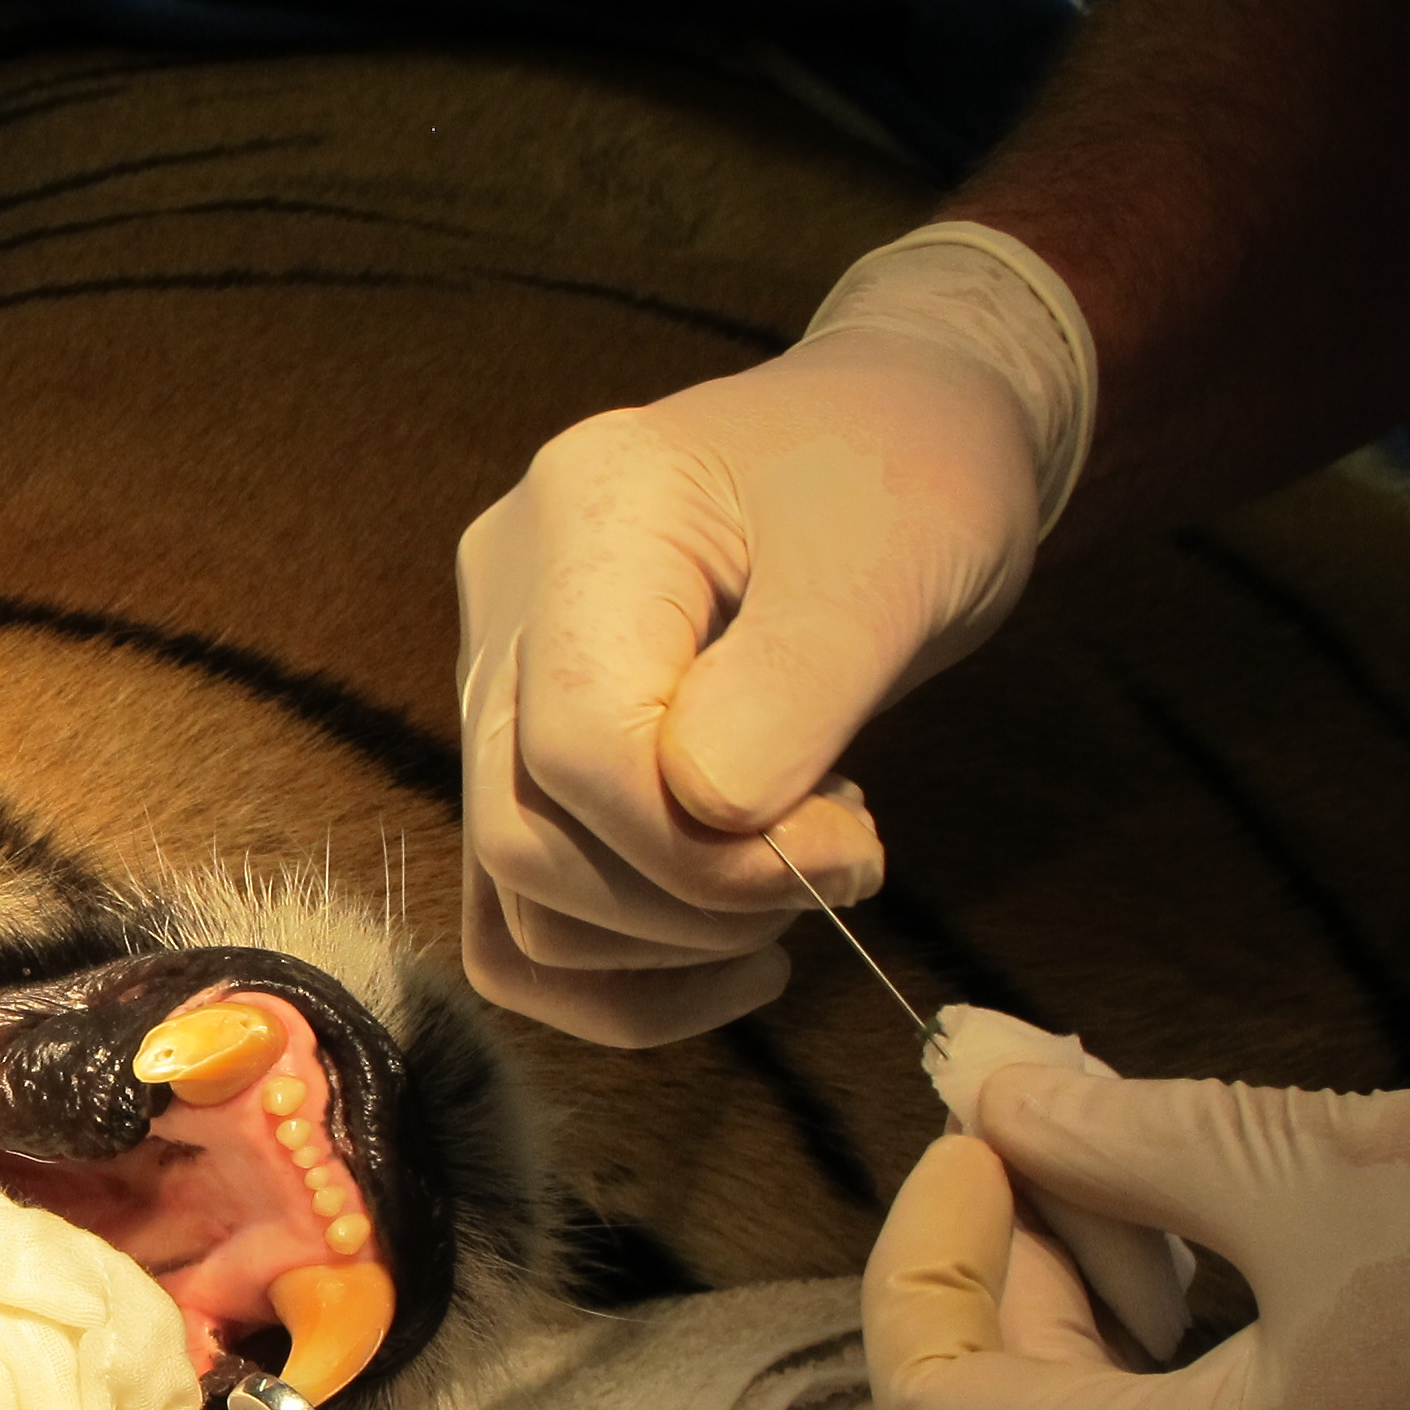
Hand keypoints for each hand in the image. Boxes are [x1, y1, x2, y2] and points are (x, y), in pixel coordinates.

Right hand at [456, 227, 1090, 1044]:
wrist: (900, 434)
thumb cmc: (913, 475)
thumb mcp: (895, 563)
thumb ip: (792, 695)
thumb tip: (703, 821)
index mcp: (589, 516)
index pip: (580, 750)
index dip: (705, 849)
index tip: (849, 844)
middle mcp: (506, 599)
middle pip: (527, 840)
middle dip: (693, 906)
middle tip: (836, 866)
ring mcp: (496, 680)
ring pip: (516, 902)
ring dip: (667, 946)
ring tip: (795, 876)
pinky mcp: (522, 754)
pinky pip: (524, 916)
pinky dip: (626, 975)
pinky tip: (733, 958)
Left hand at [864, 1068, 1409, 1409]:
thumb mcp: (1332, 1160)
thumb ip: (1119, 1135)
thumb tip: (978, 1082)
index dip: (926, 1267)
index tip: (987, 1144)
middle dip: (1032, 1271)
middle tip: (1081, 1127)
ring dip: (1116, 1321)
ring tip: (1182, 1188)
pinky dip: (1199, 1384)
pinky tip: (1261, 1277)